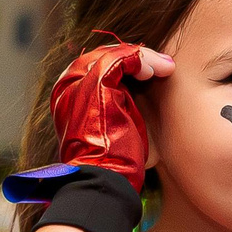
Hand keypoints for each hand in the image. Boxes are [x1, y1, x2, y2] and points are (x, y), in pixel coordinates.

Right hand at [8, 42, 172, 200]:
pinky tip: (156, 71)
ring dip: (144, 57)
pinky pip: (121, 59)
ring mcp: (78, 81)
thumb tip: (139, 83)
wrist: (104, 177)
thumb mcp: (111, 124)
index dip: (127, 63)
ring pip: (114, 54)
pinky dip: (142, 61)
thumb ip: (116, 101)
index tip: (153, 70)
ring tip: (165, 67)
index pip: (97, 64)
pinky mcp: (94, 83)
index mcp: (67, 94)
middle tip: (163, 64)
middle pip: (104, 55)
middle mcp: (67, 84)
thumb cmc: (112, 160)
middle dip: (137, 57)